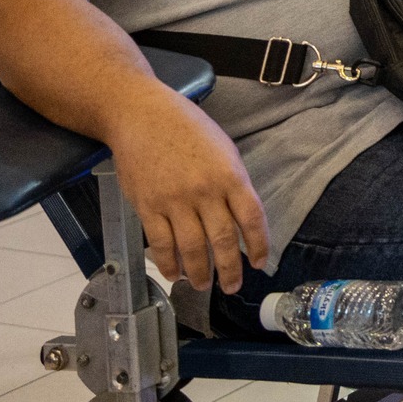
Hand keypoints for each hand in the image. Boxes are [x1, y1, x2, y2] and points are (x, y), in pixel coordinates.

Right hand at [107, 90, 270, 293]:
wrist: (142, 115)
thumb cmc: (187, 128)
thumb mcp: (223, 149)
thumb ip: (233, 183)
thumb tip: (241, 218)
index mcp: (230, 175)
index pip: (252, 218)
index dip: (259, 245)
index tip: (259, 263)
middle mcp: (205, 191)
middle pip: (224, 240)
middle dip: (230, 269)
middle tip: (231, 286)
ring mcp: (175, 200)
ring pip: (192, 247)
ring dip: (199, 272)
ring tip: (203, 284)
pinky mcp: (148, 205)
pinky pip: (161, 243)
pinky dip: (169, 263)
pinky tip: (174, 273)